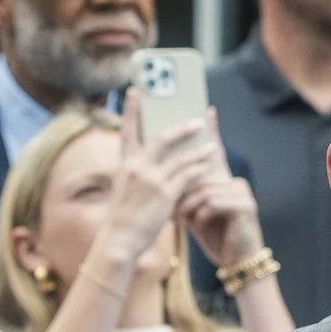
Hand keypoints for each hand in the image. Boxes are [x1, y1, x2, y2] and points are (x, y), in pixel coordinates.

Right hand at [104, 94, 219, 261]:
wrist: (119, 240)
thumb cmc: (122, 217)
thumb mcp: (123, 189)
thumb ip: (137, 173)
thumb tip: (153, 160)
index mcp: (124, 164)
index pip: (127, 130)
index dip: (130, 110)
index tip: (136, 91)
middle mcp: (136, 167)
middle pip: (161, 137)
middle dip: (181, 128)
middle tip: (197, 121)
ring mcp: (151, 180)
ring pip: (180, 157)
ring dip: (198, 150)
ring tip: (211, 145)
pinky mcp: (165, 194)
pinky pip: (188, 176)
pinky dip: (199, 169)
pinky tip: (209, 166)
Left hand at [172, 111, 266, 267]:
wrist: (236, 260)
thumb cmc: (213, 234)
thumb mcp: (193, 209)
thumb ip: (185, 190)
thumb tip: (166, 174)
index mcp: (220, 179)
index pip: (213, 149)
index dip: (211, 128)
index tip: (206, 108)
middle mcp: (233, 180)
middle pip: (200, 171)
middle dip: (181, 190)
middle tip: (170, 206)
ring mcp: (241, 191)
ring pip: (203, 188)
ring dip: (187, 206)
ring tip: (180, 220)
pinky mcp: (246, 205)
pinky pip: (212, 202)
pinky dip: (200, 215)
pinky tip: (198, 225)